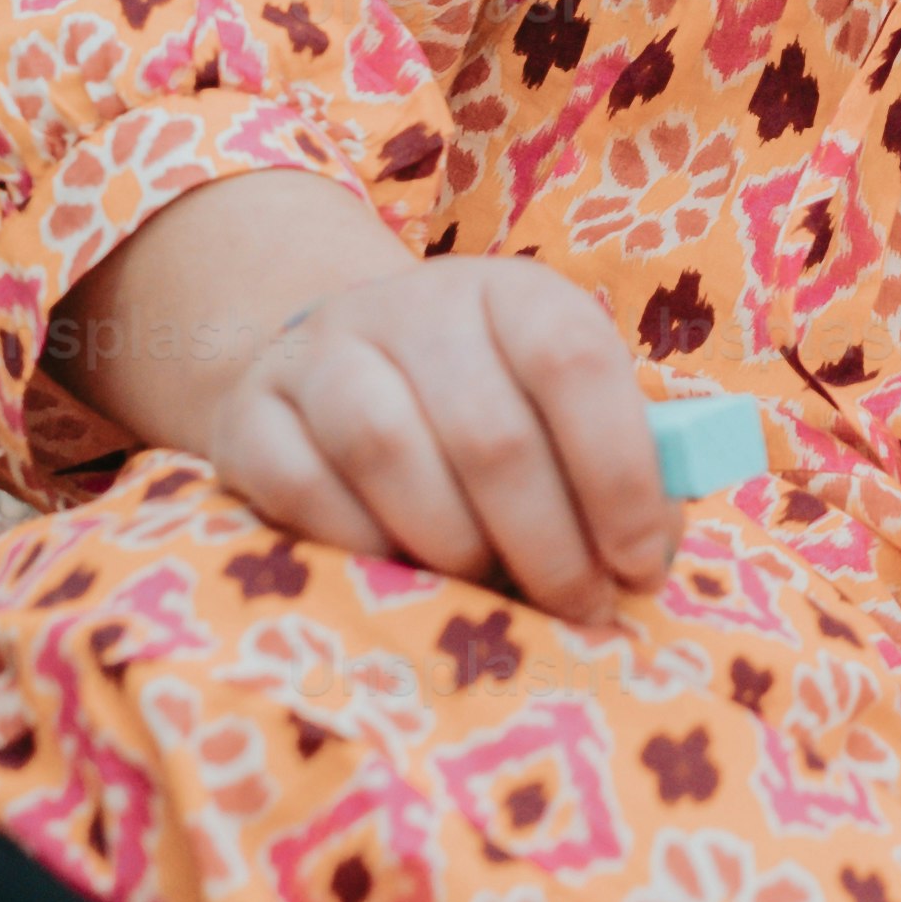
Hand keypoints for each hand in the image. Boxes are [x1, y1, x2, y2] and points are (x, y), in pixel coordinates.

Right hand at [71, 173, 679, 624]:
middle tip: (575, 607)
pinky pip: (301, 487)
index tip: (638, 565)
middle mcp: (415, 306)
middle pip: (488, 430)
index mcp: (513, 294)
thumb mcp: (562, 418)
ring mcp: (320, 353)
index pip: (572, 362)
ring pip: (386, 448)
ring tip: (487, 588)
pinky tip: (400, 571)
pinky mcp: (249, 413)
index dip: (617, 474)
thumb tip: (650, 551)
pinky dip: (361, 546)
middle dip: (546, 543)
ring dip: (454, 545)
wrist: (336, 374)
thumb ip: (620, 472)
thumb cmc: (484, 414)